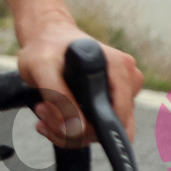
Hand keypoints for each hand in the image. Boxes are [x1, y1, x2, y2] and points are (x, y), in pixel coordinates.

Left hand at [15, 16, 142, 146]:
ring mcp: (122, 93)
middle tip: (44, 112)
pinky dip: (70, 128)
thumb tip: (77, 129)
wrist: (45, 37)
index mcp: (120, 69)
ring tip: (43, 109)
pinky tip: (51, 114)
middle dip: (72, 131)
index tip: (56, 118)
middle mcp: (128, 81)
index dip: (88, 129)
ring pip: (99, 133)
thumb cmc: (44, 48)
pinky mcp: (111, 101)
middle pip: (110, 130)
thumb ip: (58, 97)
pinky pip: (95, 129)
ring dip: (66, 130)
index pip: (118, 119)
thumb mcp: (42, 68)